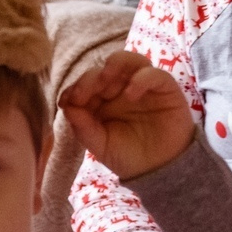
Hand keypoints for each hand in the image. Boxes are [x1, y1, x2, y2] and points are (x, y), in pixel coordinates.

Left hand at [61, 52, 193, 178]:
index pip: (85, 84)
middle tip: (82, 95)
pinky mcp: (165, 88)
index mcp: (102, 100)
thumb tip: (67, 106)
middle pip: (103, 70)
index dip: (75, 88)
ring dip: (114, 64)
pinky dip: (141, 79)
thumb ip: (83, 128)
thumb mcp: (101, 146)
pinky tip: (131, 95)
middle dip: (90, 80)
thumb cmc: (128, 156)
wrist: (160, 171)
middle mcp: (121, 88)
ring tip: (105, 78)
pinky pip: (154, 74)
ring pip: (129, 60)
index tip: (66, 101)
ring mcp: (143, 85)